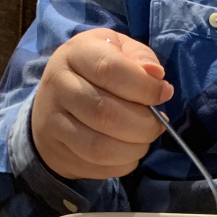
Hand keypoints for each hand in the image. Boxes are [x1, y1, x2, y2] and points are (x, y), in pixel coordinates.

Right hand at [31, 28, 172, 179]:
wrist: (52, 102)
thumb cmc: (94, 71)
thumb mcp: (117, 49)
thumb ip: (140, 58)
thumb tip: (157, 77)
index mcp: (76, 54)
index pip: (109, 70)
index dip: (144, 87)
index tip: (164, 94)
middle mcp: (58, 86)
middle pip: (105, 113)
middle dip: (143, 125)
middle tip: (157, 126)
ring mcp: (53, 123)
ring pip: (99, 147)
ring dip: (133, 149)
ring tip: (144, 141)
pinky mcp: (58, 152)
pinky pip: (95, 166)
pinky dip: (122, 165)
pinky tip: (128, 153)